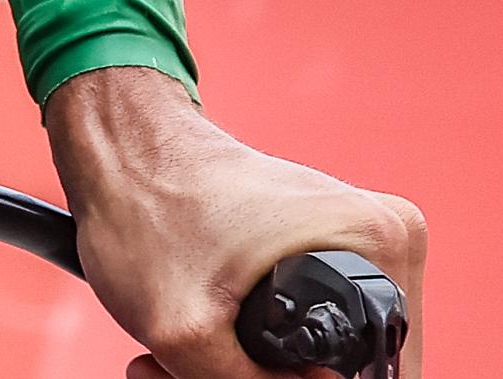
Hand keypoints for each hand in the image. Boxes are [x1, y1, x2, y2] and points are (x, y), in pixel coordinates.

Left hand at [47, 66, 426, 377]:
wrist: (115, 146)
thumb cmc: (144, 211)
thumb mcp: (186, 332)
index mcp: (381, 243)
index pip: (387, 375)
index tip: (241, 378)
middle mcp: (384, 240)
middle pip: (351, 369)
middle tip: (186, 375)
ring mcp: (355, 243)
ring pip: (321, 359)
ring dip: (248, 376)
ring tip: (170, 363)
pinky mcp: (325, 250)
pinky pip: (304, 332)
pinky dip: (243, 353)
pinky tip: (186, 345)